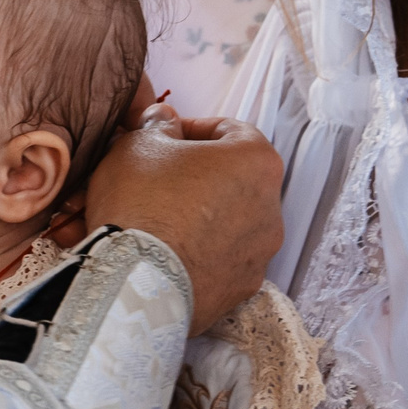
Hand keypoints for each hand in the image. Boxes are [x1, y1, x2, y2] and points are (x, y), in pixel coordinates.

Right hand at [83, 112, 282, 329]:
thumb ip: (156, 126)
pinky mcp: (241, 288)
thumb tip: (162, 120)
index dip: (193, 128)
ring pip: (227, 223)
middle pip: (232, 180)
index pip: (230, 130)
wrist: (136, 282)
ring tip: (155, 221)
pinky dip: (196, 253)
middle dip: (195, 176)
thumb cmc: (142, 203)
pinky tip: (162, 253)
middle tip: (155, 179)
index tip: (164, 136)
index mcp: (255, 161)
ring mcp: (259, 253)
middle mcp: (271, 208)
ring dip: (197, 216)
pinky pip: (219, 260)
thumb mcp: (138, 146)